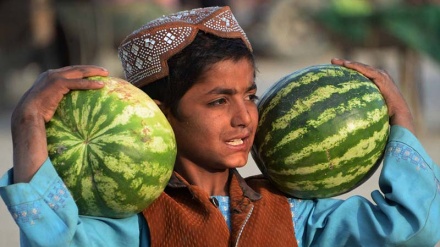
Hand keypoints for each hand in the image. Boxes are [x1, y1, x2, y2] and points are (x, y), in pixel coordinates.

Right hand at [11, 65, 107, 182]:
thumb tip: (71, 110)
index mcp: (50, 76)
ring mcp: (55, 77)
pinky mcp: (58, 83)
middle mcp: (52, 74)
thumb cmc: (38, 114)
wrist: (27, 114)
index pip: (70, 71)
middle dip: (92, 69)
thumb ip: (59, 100)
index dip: (83, 71)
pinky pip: (78, 83)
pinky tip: (101, 85)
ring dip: (94, 72)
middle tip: (105, 71)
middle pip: (76, 68)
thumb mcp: (50, 103)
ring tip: (107, 74)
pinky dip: (90, 83)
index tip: (95, 73)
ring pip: (79, 72)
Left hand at [331, 58, 414, 133]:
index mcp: (374, 81)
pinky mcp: (382, 77)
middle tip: (332, 61)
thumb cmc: (384, 113)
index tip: (333, 67)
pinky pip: (366, 71)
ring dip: (349, 63)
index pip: (358, 72)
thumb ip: (359, 104)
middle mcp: (377, 76)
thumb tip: (343, 113)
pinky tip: (347, 65)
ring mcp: (380, 75)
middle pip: (358, 67)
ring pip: (361, 67)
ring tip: (337, 62)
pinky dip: (357, 67)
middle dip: (345, 63)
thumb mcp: (369, 106)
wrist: (398, 113)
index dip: (347, 69)